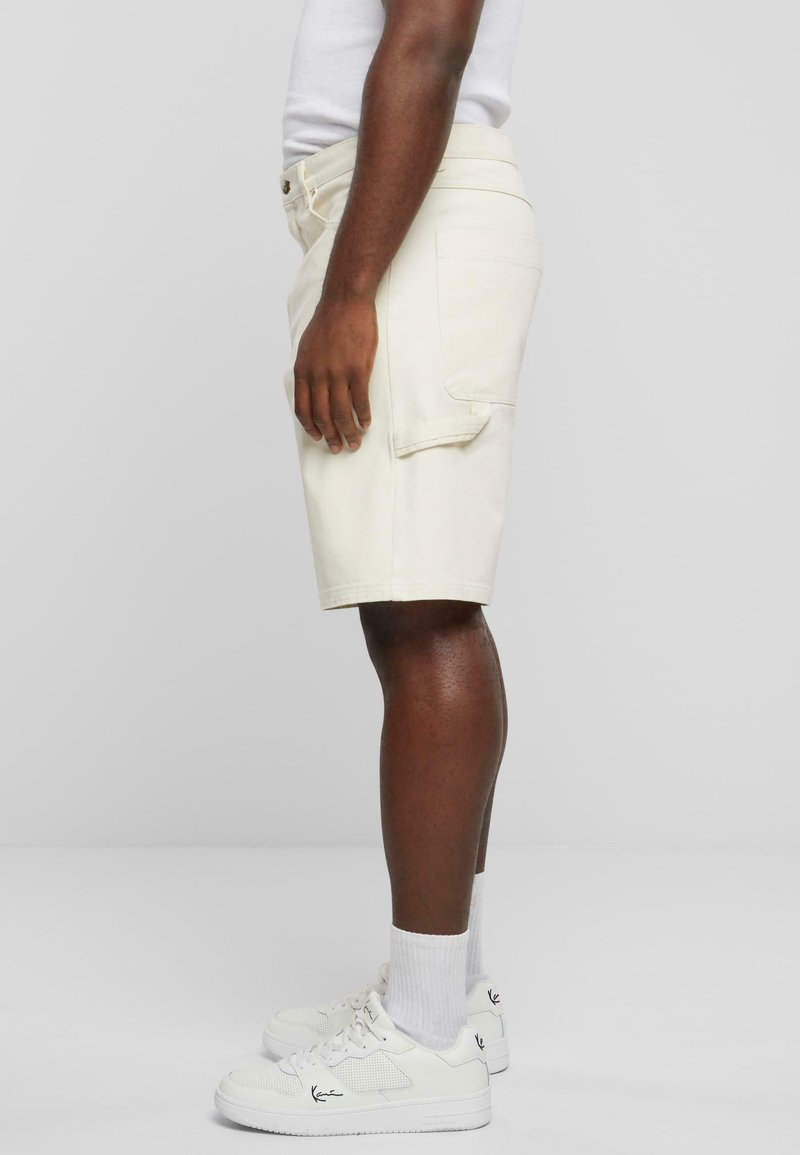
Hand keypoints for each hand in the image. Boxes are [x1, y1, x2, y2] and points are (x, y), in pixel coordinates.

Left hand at [293, 292, 376, 451]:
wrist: (345, 302)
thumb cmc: (328, 323)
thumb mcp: (307, 348)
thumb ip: (308, 371)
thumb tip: (311, 392)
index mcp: (303, 371)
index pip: (302, 409)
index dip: (310, 427)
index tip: (318, 437)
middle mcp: (318, 375)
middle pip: (323, 416)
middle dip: (331, 436)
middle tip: (339, 447)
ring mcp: (338, 373)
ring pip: (342, 413)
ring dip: (349, 432)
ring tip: (355, 442)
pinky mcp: (358, 369)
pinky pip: (360, 401)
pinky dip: (363, 416)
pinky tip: (366, 423)